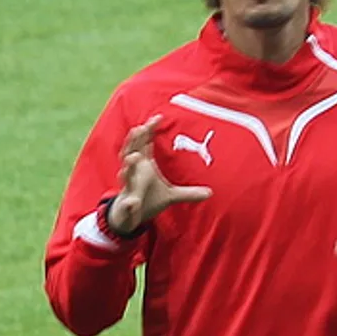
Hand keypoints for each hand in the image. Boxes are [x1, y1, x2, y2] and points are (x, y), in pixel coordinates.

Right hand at [108, 115, 211, 233]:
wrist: (131, 218)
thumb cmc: (149, 200)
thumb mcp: (172, 195)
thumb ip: (189, 192)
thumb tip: (211, 193)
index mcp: (143, 167)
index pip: (144, 144)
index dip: (148, 130)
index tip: (157, 117)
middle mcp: (134, 174)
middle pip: (131, 152)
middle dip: (134, 141)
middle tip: (140, 128)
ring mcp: (129, 188)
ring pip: (125, 174)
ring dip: (128, 166)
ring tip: (132, 158)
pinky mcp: (128, 205)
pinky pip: (128, 204)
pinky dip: (129, 203)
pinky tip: (133, 203)